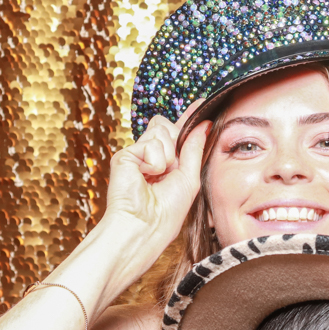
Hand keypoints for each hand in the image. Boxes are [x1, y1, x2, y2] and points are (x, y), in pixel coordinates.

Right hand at [104, 98, 209, 251]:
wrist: (146, 226)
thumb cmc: (167, 211)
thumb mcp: (190, 177)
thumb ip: (195, 148)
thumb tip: (204, 123)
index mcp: (168, 161)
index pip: (178, 132)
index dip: (189, 117)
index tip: (201, 102)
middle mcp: (151, 155)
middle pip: (168, 126)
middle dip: (176, 143)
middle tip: (170, 169)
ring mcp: (137, 154)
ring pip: (161, 131)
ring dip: (167, 156)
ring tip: (158, 176)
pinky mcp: (124, 155)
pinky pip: (150, 143)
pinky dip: (154, 161)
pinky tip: (146, 176)